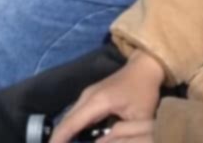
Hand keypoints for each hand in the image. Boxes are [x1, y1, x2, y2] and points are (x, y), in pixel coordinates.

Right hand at [49, 51, 164, 142]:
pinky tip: (70, 141)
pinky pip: (75, 116)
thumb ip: (124, 136)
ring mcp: (87, 95)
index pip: (70, 125)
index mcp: (96, 102)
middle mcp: (86, 96)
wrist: (146, 66)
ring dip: (62, 136)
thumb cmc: (144, 91)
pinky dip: (70, 129)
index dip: (58, 141)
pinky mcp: (90, 96)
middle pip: (65, 123)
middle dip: (57, 140)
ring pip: (68, 119)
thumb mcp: (140, 118)